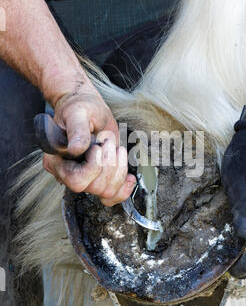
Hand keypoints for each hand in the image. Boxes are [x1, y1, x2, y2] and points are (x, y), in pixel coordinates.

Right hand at [43, 90, 135, 205]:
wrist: (89, 108)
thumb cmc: (80, 108)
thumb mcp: (78, 113)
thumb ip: (77, 129)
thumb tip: (76, 148)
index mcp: (56, 160)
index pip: (75, 179)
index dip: (93, 167)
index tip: (98, 146)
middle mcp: (68, 173)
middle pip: (93, 188)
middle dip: (109, 166)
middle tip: (108, 143)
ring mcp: (85, 178)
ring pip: (106, 193)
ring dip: (119, 171)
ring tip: (116, 149)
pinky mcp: (99, 178)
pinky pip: (112, 197)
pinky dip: (124, 188)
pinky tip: (129, 175)